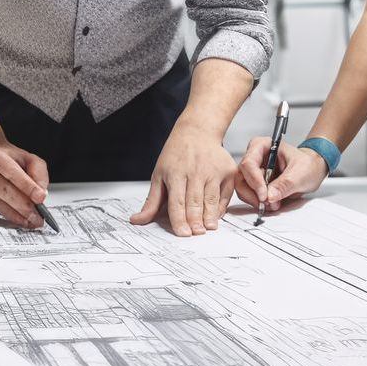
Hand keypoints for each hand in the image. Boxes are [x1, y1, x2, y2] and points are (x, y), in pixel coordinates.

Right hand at [0, 140, 49, 228]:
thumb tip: (41, 192)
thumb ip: (39, 173)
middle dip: (23, 206)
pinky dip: (6, 216)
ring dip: (16, 215)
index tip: (40, 198)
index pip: (13, 173)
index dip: (27, 187)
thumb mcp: (29, 158)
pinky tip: (18, 219)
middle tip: (37, 216)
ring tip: (30, 221)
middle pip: (4, 191)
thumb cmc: (9, 159)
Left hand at [130, 122, 236, 236]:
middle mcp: (197, 170)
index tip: (182, 233)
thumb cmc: (177, 154)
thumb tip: (137, 220)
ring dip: (210, 216)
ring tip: (208, 228)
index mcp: (176, 172)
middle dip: (195, 221)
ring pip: (212, 199)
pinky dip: (222, 206)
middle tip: (195, 234)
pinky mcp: (228, 170)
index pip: (177, 201)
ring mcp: (214, 170)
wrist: (198, 131)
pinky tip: (216, 216)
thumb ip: (152, 200)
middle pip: (195, 202)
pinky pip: (225, 193)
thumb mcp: (159, 174)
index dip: (179, 220)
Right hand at [234, 140, 327, 210]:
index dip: (254, 180)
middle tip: (267, 202)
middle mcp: (256, 157)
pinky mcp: (256, 184)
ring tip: (272, 204)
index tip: (264, 194)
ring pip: (243, 187)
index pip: (249, 162)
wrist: (313, 171)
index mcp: (264, 146)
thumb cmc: (308, 164)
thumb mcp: (300, 173)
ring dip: (255, 200)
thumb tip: (270, 195)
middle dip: (253, 193)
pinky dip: (258, 202)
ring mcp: (255, 171)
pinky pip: (249, 195)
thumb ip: (285, 184)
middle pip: (242, 176)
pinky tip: (271, 204)